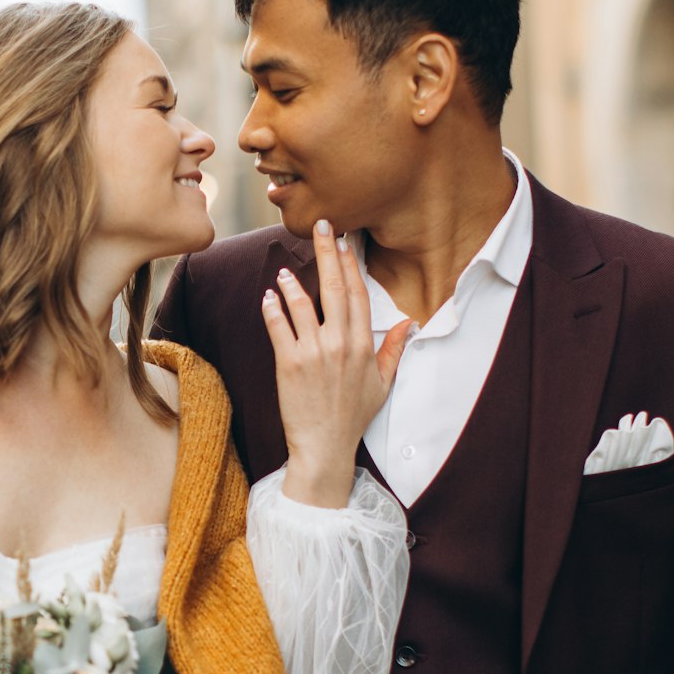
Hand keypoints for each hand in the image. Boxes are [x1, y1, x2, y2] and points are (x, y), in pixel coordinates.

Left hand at [262, 218, 414, 507]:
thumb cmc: (352, 416)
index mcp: (363, 345)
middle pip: (334, 288)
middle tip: (321, 226)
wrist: (325, 447)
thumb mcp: (382, 383)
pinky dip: (272, 309)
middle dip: (328, 253)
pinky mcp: (289, 364)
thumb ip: (392, 350)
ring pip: (303, 304)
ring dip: (293, 282)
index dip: (349, 265)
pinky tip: (268, 296)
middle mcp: (340, 344)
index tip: (343, 242)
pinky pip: (279, 328)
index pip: (356, 294)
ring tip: (286, 269)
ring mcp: (314, 353)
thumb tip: (405, 324)